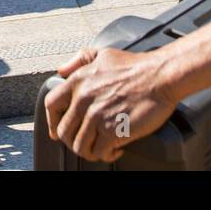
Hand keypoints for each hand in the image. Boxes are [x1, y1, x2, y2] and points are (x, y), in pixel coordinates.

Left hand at [44, 47, 178, 162]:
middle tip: (86, 141)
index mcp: (78, 81)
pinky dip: (106, 155)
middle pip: (64, 131)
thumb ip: (79, 60)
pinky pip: (99, 152)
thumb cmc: (135, 66)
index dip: (52, 121)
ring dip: (89, 150)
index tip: (57, 130)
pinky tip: (114, 150)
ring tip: (100, 147)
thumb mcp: (101, 54)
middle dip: (73, 140)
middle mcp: (83, 99)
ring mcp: (97, 116)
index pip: (51, 105)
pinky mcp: (113, 130)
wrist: (159, 76)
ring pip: (79, 145)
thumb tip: (61, 70)